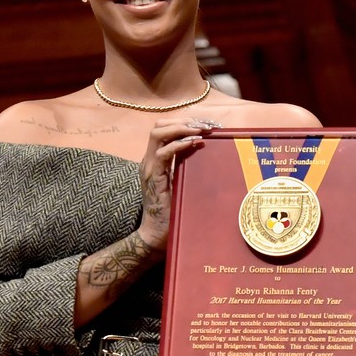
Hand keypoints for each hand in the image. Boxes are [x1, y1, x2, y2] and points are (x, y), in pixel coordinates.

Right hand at [138, 117, 220, 250]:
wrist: (156, 235)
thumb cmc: (173, 213)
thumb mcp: (182, 183)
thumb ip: (187, 166)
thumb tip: (206, 152)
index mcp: (155, 159)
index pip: (164, 129)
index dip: (185, 122)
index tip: (206, 125)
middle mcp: (149, 160)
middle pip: (159, 125)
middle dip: (185, 120)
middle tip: (206, 125)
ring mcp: (149, 168)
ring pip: (158, 134)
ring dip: (183, 127)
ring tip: (202, 130)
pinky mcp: (153, 178)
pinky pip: (163, 153)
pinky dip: (179, 144)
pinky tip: (195, 143)